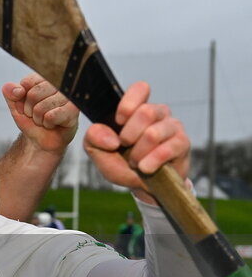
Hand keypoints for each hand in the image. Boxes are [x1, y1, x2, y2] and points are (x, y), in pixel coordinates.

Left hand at [1, 73, 78, 153]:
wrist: (39, 140)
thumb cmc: (31, 120)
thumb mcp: (15, 105)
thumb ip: (10, 92)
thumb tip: (17, 90)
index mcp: (44, 79)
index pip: (27, 82)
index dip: (22, 98)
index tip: (28, 104)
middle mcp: (58, 85)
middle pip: (33, 94)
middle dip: (30, 110)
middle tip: (37, 115)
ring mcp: (68, 97)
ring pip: (41, 107)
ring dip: (39, 118)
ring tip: (45, 120)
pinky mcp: (74, 110)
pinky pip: (51, 116)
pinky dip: (47, 124)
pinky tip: (53, 124)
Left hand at [83, 81, 189, 203]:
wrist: (141, 187)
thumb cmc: (121, 163)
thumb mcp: (98, 152)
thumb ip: (94, 138)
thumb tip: (110, 137)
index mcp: (136, 109)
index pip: (141, 89)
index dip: (128, 104)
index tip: (118, 121)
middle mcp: (157, 113)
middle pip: (146, 112)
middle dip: (129, 135)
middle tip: (125, 147)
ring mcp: (172, 126)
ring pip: (153, 133)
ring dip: (138, 153)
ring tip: (135, 162)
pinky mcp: (182, 143)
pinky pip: (166, 149)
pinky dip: (150, 162)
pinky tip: (145, 168)